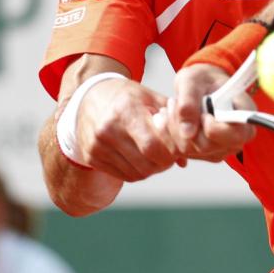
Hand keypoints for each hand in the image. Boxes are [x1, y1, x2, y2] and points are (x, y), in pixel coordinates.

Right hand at [72, 77, 186, 180]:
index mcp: (125, 111)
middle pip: (145, 164)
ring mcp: (97, 145)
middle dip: (163, 163)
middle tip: (169, 155)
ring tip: (156, 156)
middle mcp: (107, 129)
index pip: (152, 145)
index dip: (170, 152)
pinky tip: (141, 158)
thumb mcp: (151, 98)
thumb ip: (173, 122)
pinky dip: (137, 171)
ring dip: (152, 169)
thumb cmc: (127, 97)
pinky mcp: (91, 157)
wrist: (89, 97)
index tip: (177, 148)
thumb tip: (184, 159)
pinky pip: (123, 176)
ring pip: (135, 173)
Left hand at [166, 64, 255, 161]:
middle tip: (175, 102)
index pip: (234, 136)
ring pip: (188, 150)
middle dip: (184, 124)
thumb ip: (189, 101)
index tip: (203, 113)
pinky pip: (179, 151)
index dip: (213, 128)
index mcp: (244, 118)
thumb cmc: (204, 79)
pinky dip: (169, 134)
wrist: (201, 85)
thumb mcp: (192, 80)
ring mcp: (220, 150)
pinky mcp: (203, 155)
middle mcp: (235, 139)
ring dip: (173, 127)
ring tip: (173, 106)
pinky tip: (171, 118)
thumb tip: (187, 132)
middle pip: (205, 146)